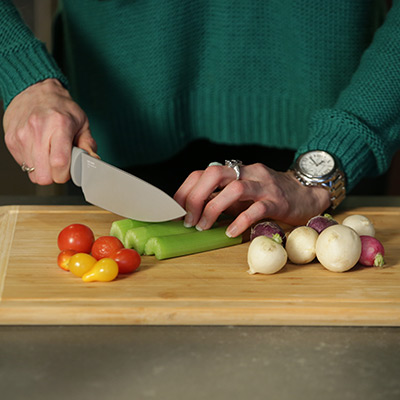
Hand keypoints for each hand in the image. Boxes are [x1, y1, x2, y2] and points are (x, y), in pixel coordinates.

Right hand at [3, 79, 96, 184]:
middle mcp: (38, 129)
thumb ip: (88, 145)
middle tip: (60, 165)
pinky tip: (39, 149)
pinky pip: (23, 165)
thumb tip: (92, 161)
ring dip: (43, 169)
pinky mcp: (11, 140)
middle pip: (44, 174)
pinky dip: (33, 162)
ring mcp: (22, 135)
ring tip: (49, 154)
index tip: (68, 171)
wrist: (35, 90)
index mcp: (60, 125)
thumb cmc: (60, 107)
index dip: (65, 174)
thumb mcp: (82, 122)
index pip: (59, 162)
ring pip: (33, 172)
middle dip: (55, 175)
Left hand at [174, 163, 330, 236]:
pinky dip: (240, 221)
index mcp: (236, 170)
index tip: (176, 210)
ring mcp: (264, 186)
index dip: (186, 190)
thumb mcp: (242, 194)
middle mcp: (248, 173)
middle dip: (196, 197)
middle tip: (188, 220)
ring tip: (204, 227)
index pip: (203, 172)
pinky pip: (257, 209)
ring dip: (213, 208)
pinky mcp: (278, 201)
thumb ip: (221, 198)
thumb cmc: (269, 197)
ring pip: (235, 188)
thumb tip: (193, 212)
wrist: (307, 195)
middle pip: (214, 174)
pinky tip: (231, 232)